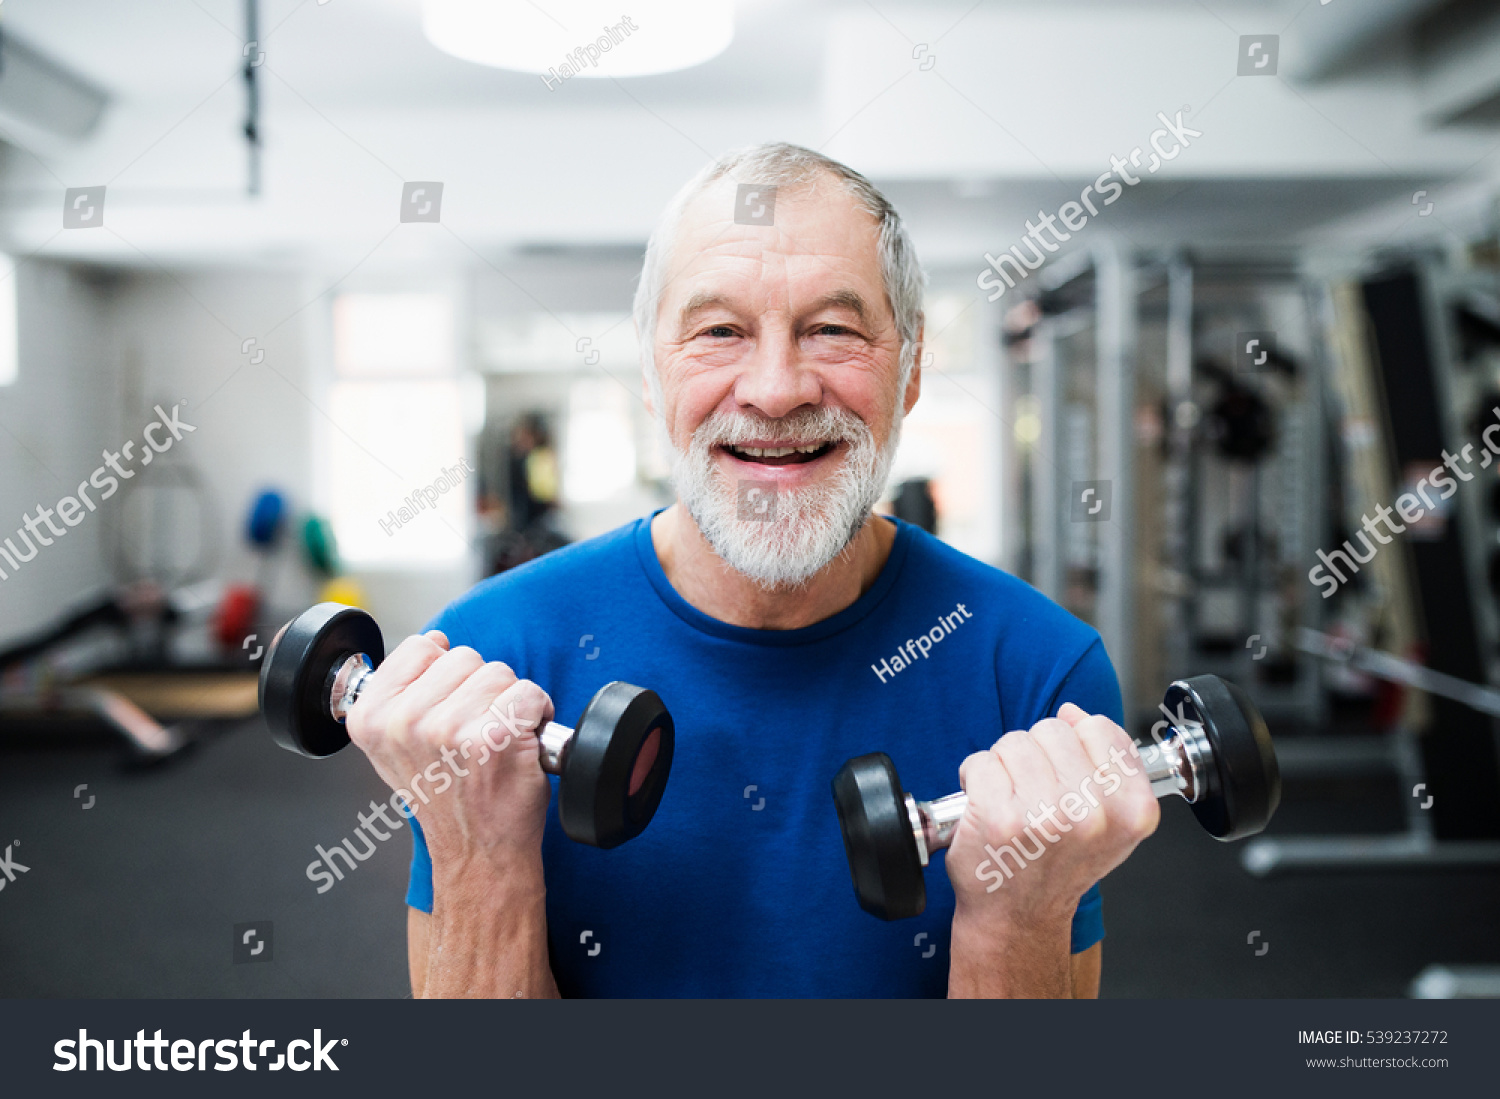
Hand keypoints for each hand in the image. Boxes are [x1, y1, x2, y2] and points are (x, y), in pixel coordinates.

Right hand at [344, 631, 554, 869]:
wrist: (476, 852)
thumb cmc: (446, 799)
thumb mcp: (396, 747)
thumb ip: (403, 691)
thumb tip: (433, 641)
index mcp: (371, 718)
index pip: (419, 646)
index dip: (445, 676)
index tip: (446, 711)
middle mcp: (404, 722)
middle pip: (464, 656)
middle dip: (479, 689)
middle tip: (473, 735)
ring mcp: (449, 729)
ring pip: (499, 672)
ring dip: (508, 702)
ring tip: (494, 742)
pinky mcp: (495, 737)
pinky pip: (530, 693)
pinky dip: (536, 714)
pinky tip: (519, 744)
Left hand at [945, 703, 1158, 934]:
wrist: (1020, 916)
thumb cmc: (1059, 865)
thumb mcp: (1110, 821)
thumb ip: (1105, 762)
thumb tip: (1073, 713)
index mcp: (1132, 810)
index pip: (1099, 729)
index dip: (1074, 744)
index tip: (1066, 775)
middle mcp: (1093, 815)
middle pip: (1053, 729)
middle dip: (1036, 754)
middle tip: (1034, 795)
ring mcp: (1046, 816)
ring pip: (1015, 741)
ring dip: (1004, 765)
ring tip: (1011, 801)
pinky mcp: (999, 818)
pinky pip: (981, 761)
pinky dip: (975, 778)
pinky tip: (987, 807)